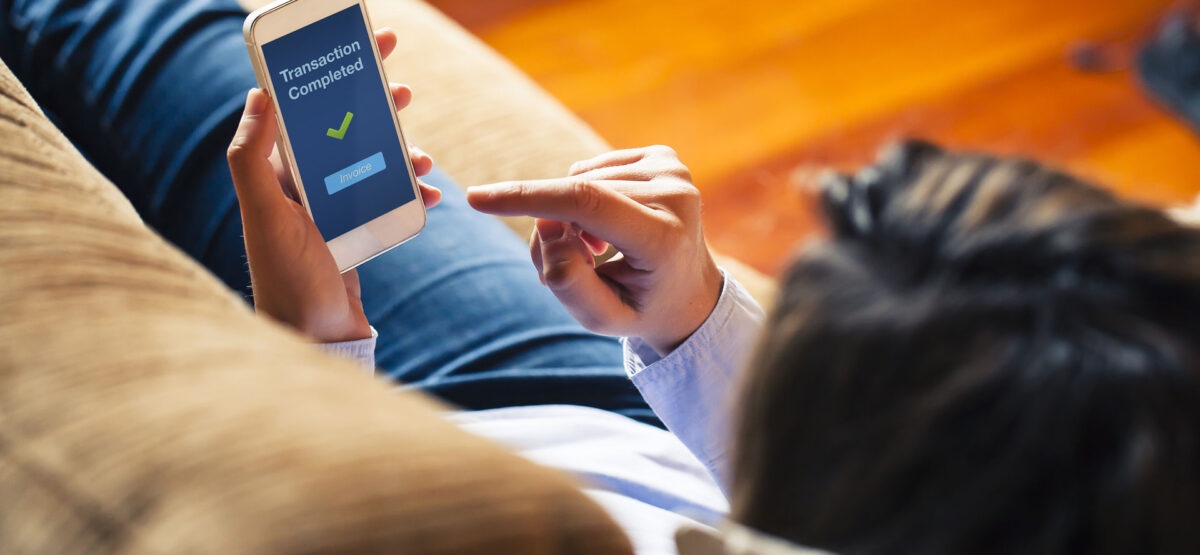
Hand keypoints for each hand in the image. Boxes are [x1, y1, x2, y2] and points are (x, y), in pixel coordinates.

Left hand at [226, 28, 441, 342]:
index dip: (328, 75)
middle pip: (342, 128)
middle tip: (401, 85)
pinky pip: (388, 199)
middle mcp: (301, 187)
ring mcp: (330, 210)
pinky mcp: (354, 233)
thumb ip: (251, 157)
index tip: (358, 48)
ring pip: (371, 162)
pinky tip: (432, 194)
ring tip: (421, 153)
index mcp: (277, 174)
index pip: (302, 109)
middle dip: (373, 105)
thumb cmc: (288, 281)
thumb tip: (257, 94)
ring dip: (399, 151)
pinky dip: (412, 193)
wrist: (316, 341)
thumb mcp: (266, 216)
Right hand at [467, 145, 722, 353]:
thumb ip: (567, 281)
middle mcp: (677, 195)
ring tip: (597, 251)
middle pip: (575, 197)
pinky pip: (593, 169)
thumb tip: (547, 225)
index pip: (585, 203)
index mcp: (665, 238)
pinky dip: (587, 197)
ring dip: (571, 216)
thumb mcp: (602, 318)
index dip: (527, 197)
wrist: (690, 292)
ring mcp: (674, 170)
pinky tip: (611, 225)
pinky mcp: (665, 157)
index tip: (478, 198)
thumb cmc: (641, 308)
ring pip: (580, 181)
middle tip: (569, 266)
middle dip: (552, 229)